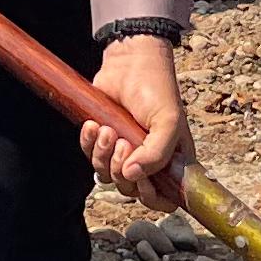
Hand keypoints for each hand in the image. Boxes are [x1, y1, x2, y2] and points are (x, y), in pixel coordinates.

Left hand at [83, 35, 189, 208]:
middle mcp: (148, 161)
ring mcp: (124, 152)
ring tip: (107, 129)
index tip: (143, 182)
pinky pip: (90, 157)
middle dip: (121, 168)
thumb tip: (132, 175)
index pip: (164, 198)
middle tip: (124, 141)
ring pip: (106, 175)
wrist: (129, 61)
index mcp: (172, 161)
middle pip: (130, 189)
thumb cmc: (156, 89)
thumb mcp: (168, 121)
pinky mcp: (103, 140)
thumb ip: (157, 153)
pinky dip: (88, 143)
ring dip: (103, 154)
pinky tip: (93, 125)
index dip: (152, 198)